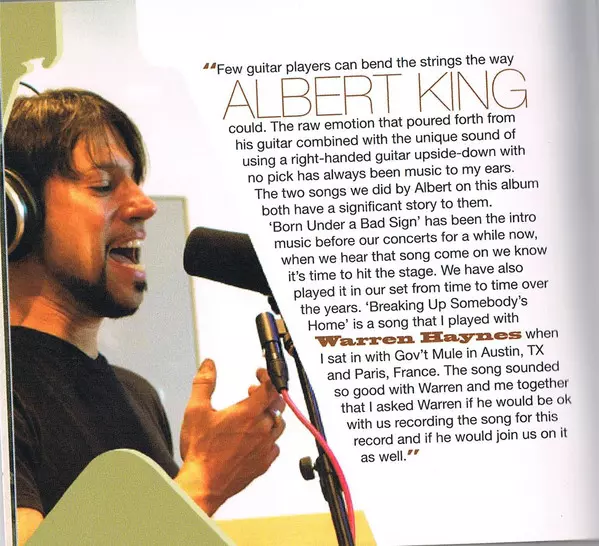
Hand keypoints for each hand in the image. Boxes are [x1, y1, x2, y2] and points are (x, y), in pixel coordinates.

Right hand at [175, 359, 285, 515]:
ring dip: (270, 415)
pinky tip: (257, 438)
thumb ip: (204, 383)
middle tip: (253, 392)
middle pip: (277, 404)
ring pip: (279, 424)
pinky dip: (269, 437)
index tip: (260, 373)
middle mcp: (262, 429)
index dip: (268, 376)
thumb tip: (209, 366)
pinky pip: (275, 446)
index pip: (271, 387)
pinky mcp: (264, 463)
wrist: (203, 484)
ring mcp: (265, 447)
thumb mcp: (196, 410)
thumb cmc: (201, 451)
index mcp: (248, 413)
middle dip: (267, 394)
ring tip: (255, 414)